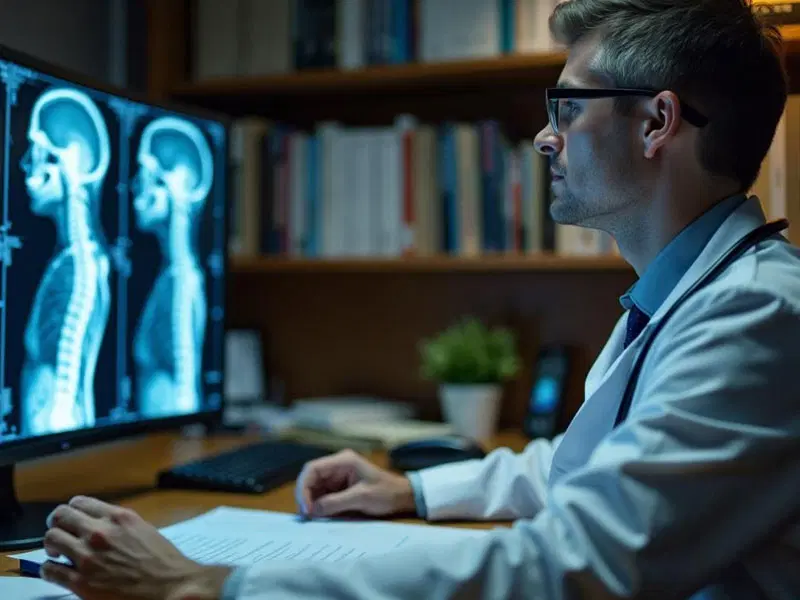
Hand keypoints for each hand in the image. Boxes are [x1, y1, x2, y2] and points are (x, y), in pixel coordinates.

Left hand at [40, 496, 231, 599]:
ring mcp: (88, 557)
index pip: (79, 503)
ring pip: (51, 539)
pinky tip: (56, 571)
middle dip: (56, 524)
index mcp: (118, 518)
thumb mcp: (143, 529)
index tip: (70, 518)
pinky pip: (50, 570)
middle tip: (59, 533)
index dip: (71, 510)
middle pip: (60, 517)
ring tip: (58, 553)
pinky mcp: (81, 582)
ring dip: (51, 545)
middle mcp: (100, 532)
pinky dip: (49, 569)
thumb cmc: (163, 561)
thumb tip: (100, 524)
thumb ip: (119, 524)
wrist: (171, 587)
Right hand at [295, 449, 415, 517]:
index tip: (306, 508)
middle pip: (311, 478)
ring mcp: (337, 476)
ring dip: (310, 502)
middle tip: (306, 516)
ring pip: (314, 487)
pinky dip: (318, 505)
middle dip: (305, 496)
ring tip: (311, 518)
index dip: (304, 487)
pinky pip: (322, 495)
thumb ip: (336, 502)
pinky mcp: (339, 488)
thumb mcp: (361, 498)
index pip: (312, 468)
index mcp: (343, 461)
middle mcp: (337, 466)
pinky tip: (318, 516)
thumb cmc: (386, 493)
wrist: (403, 497)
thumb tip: (312, 511)